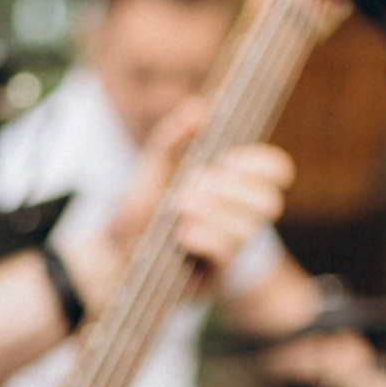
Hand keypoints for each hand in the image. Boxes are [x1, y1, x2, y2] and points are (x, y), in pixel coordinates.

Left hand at [94, 98, 294, 296]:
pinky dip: (205, 236)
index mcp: (231, 189)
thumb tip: (199, 109)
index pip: (275, 173)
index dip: (264, 165)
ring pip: (248, 230)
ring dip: (215, 212)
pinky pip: (226, 255)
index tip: (227, 161)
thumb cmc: (137, 211)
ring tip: (179, 207)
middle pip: (268, 203)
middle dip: (232, 190)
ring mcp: (226, 250)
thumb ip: (171, 139)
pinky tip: (180, 232)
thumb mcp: (151, 169)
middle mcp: (236, 220)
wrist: (109, 256)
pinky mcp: (211, 277)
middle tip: (191, 185)